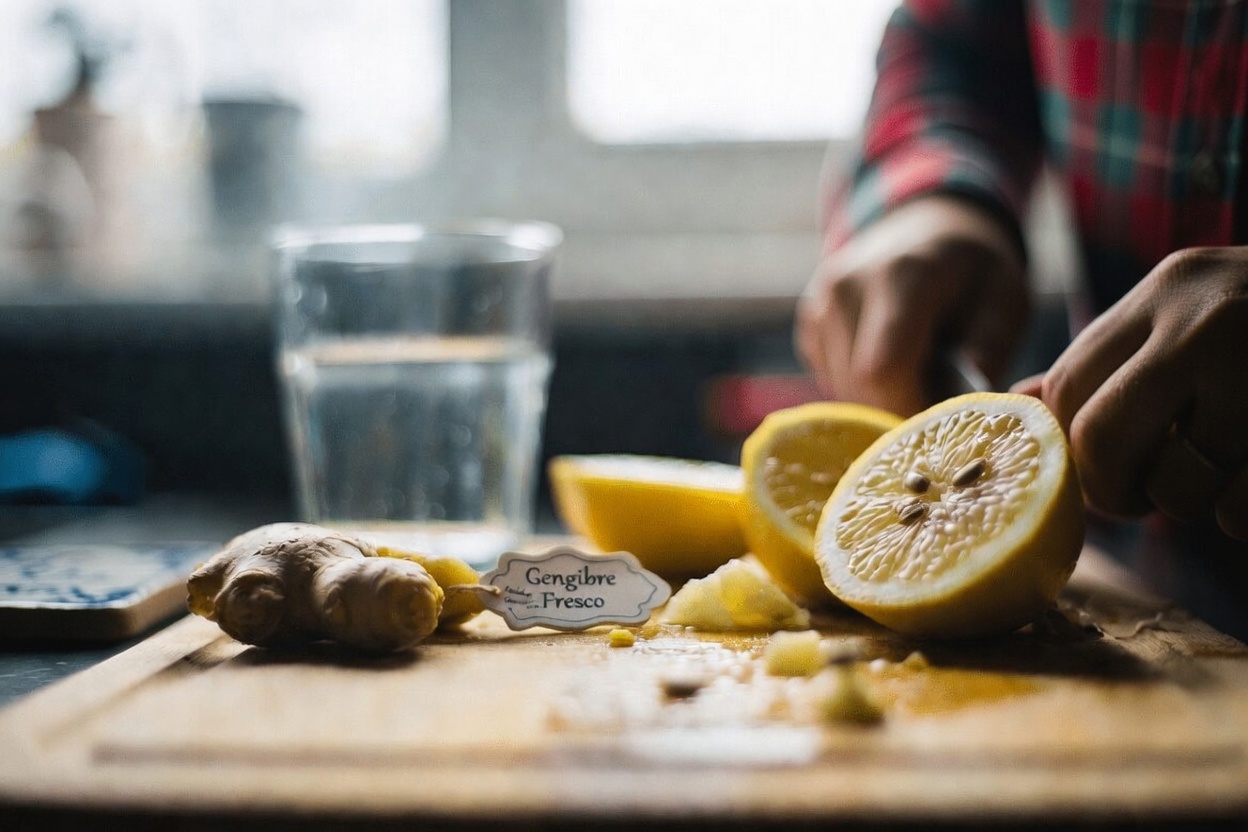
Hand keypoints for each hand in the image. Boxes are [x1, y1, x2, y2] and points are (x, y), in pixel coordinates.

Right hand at [796, 196, 1029, 415]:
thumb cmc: (972, 269)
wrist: (925, 226)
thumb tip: (966, 409)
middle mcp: (846, 288)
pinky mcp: (809, 321)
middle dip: (901, 408)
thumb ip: (987, 350)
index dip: (912, 410)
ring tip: (918, 373)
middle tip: (938, 399)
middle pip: (860, 387)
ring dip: (882, 399)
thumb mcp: (1005, 299)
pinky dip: (863, 385)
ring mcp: (820, 304)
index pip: (883, 370)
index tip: (945, 422)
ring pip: (843, 390)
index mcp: (901, 276)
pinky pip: (832, 378)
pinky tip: (891, 359)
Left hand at [1015, 247, 1247, 538]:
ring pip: (1177, 482)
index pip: (1068, 383)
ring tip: (1217, 477)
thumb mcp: (1195, 318)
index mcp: (1170, 289)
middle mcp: (1211, 318)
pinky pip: (1239, 508)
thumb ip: (1114, 359)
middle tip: (1140, 496)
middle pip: (1102, 436)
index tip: (1096, 466)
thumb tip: (1019, 401)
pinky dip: (1239, 518)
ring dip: (1187, 503)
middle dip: (1111, 486)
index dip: (1070, 444)